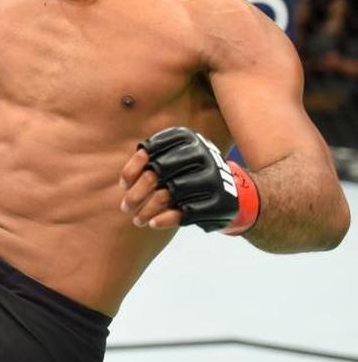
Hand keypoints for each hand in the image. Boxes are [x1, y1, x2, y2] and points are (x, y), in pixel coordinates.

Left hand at [120, 126, 259, 234]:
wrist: (237, 193)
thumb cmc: (191, 175)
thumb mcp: (174, 162)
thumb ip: (149, 165)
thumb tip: (124, 184)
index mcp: (188, 138)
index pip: (151, 150)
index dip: (132, 169)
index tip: (123, 185)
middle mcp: (202, 153)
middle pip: (158, 172)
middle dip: (137, 192)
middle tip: (125, 207)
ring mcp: (214, 177)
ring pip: (170, 194)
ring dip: (148, 210)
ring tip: (136, 219)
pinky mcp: (221, 201)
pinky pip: (186, 212)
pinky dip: (165, 219)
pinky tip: (152, 223)